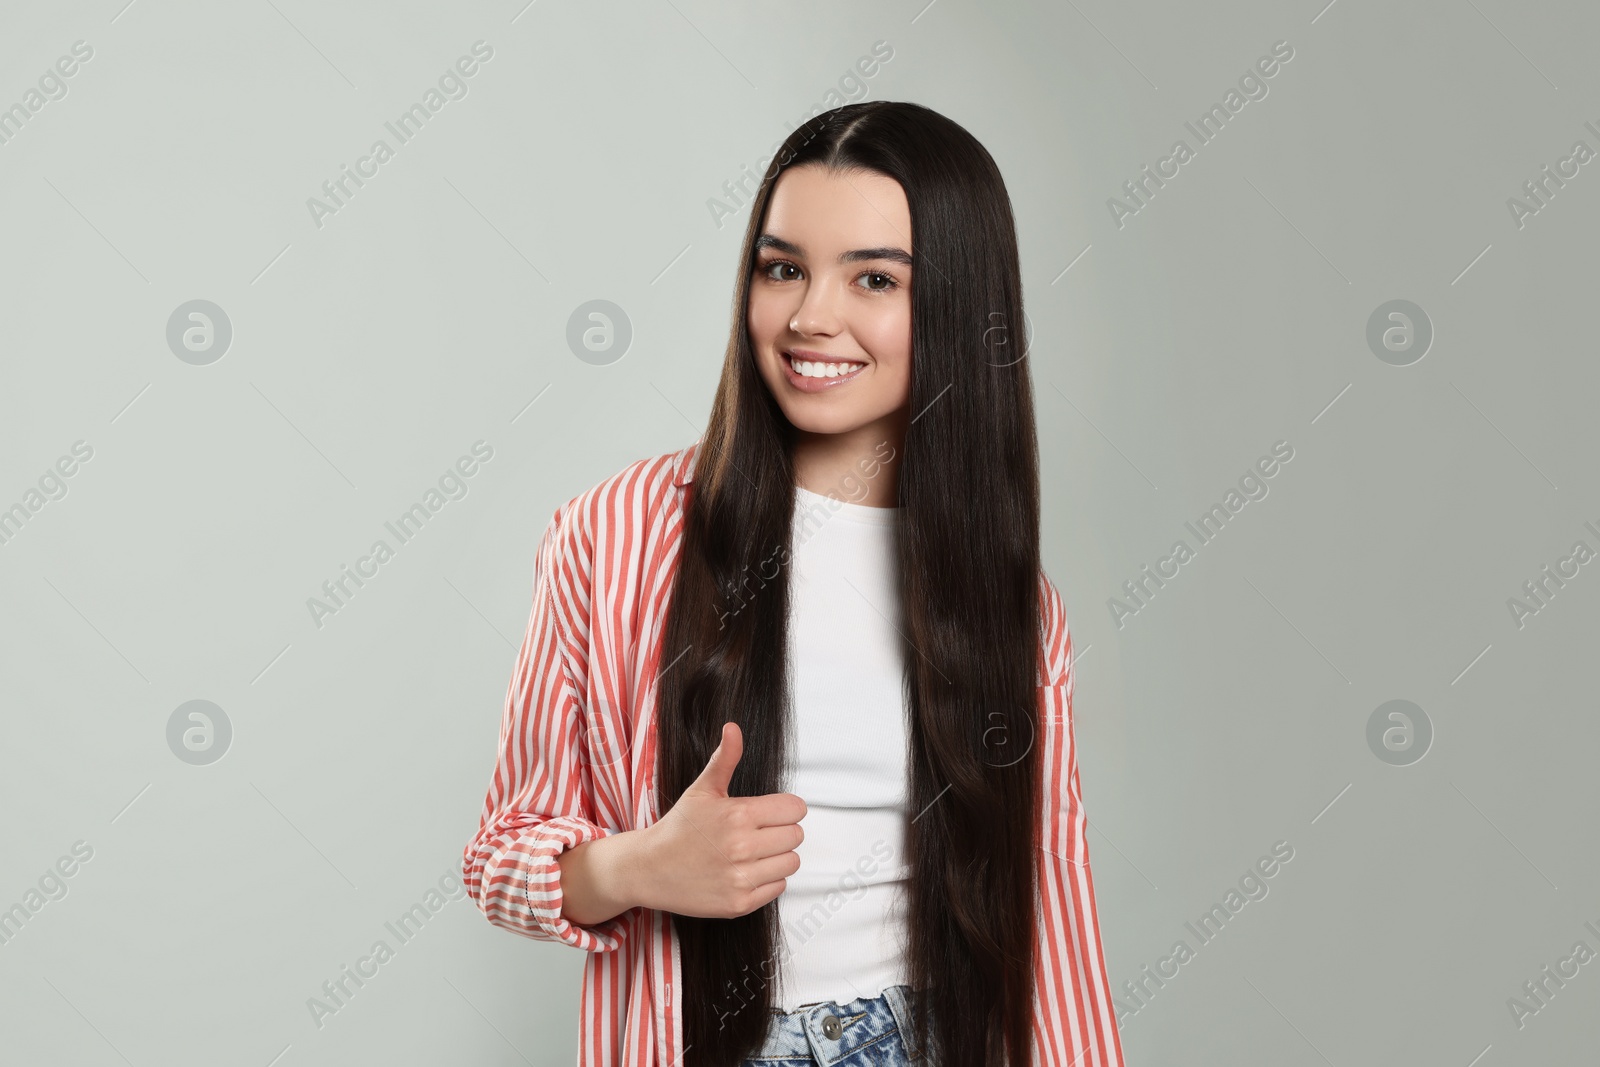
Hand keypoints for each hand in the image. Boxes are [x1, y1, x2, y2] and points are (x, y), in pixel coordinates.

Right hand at [634, 722, 806, 918]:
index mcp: (738, 815)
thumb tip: (733, 728)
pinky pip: (778, 887)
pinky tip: (745, 871)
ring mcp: (741, 878)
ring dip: (777, 857)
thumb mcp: (702, 789)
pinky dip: (767, 880)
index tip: (769, 812)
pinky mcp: (739, 903)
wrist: (648, 868)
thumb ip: (725, 759)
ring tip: (753, 852)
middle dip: (781, 831)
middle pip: (796, 836)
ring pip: (791, 862)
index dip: (785, 808)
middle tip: (758, 832)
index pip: (795, 809)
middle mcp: (742, 847)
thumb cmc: (678, 828)